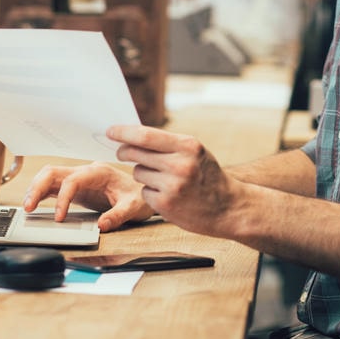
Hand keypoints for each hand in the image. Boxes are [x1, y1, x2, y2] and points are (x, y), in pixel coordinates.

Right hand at [24, 162, 155, 231]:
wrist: (143, 192)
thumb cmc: (139, 197)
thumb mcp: (134, 207)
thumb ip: (118, 215)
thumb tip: (101, 225)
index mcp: (99, 173)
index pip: (73, 180)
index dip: (62, 198)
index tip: (59, 218)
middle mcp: (86, 172)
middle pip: (54, 172)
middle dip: (37, 187)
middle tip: (28, 208)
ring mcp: (79, 178)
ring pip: (49, 176)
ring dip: (35, 189)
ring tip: (27, 208)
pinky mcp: (75, 187)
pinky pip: (53, 186)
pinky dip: (41, 194)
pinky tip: (33, 205)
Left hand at [107, 125, 240, 236]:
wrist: (228, 207)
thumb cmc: (208, 176)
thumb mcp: (196, 152)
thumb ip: (169, 144)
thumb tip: (133, 135)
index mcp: (188, 146)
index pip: (145, 135)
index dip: (124, 132)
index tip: (111, 131)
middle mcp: (180, 164)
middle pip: (135, 152)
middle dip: (124, 151)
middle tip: (122, 152)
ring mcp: (172, 186)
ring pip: (138, 172)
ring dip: (142, 174)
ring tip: (162, 179)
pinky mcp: (165, 205)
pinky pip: (144, 191)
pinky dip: (150, 192)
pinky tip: (167, 194)